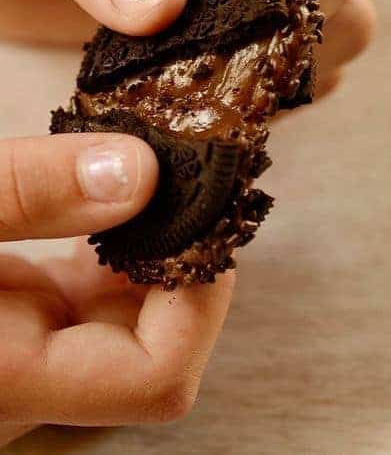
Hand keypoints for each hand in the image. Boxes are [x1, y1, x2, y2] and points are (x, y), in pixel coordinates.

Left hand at [0, 0, 372, 91]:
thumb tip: (163, 5)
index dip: (299, 17)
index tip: (232, 64)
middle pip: (340, 6)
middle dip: (294, 62)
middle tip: (215, 92)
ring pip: (317, 42)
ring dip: (275, 84)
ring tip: (200, 103)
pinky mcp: (213, 17)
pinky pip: (271, 64)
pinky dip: (251, 95)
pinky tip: (193, 105)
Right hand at [0, 133, 237, 445]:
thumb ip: (25, 193)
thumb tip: (143, 172)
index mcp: (9, 380)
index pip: (159, 379)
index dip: (201, 304)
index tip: (201, 222)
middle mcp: (28, 389)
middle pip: (160, 349)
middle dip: (184, 267)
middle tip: (189, 184)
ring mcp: (29, 362)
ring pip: (131, 323)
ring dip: (154, 255)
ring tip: (154, 180)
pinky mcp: (21, 329)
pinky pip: (93, 302)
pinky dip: (116, 252)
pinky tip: (106, 199)